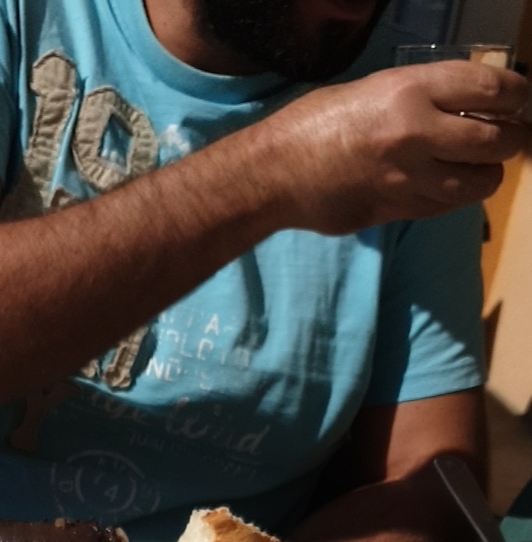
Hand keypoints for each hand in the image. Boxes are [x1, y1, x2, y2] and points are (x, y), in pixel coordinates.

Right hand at [263, 61, 527, 234]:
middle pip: (494, 139)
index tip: (522, 100)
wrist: (277, 173)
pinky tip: (452, 183)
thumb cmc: (318, 122)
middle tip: (511, 136)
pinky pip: (451, 205)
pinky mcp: (401, 210)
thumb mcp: (375, 89)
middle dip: (511, 139)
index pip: (488, 88)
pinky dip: (461, 194)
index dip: (517, 95)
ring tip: (483, 165)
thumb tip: (468, 104)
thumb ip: (423, 96)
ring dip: (489, 173)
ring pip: (480, 181)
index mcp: (409, 90)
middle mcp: (416, 133)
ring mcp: (410, 178)